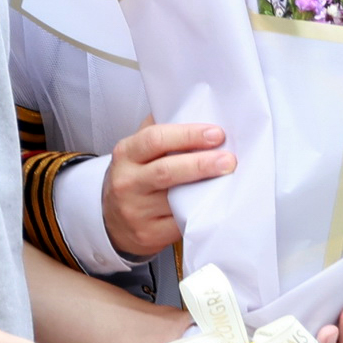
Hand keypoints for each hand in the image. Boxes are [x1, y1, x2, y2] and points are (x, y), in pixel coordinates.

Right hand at [103, 118, 234, 259]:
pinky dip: (201, 213)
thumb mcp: (138, 150)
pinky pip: (180, 223)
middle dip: (201, 164)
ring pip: (176, 200)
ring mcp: (136, 211)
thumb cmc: (135, 177)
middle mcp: (127, 182)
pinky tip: (217, 204)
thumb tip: (196, 107)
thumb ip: (161, 129)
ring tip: (230, 180)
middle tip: (229, 160)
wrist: (112, 220)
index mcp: (126, 154)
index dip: (188, 135)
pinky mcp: (148, 234)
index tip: (216, 134)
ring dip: (207, 190)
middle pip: (166, 171)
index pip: (155, 139)